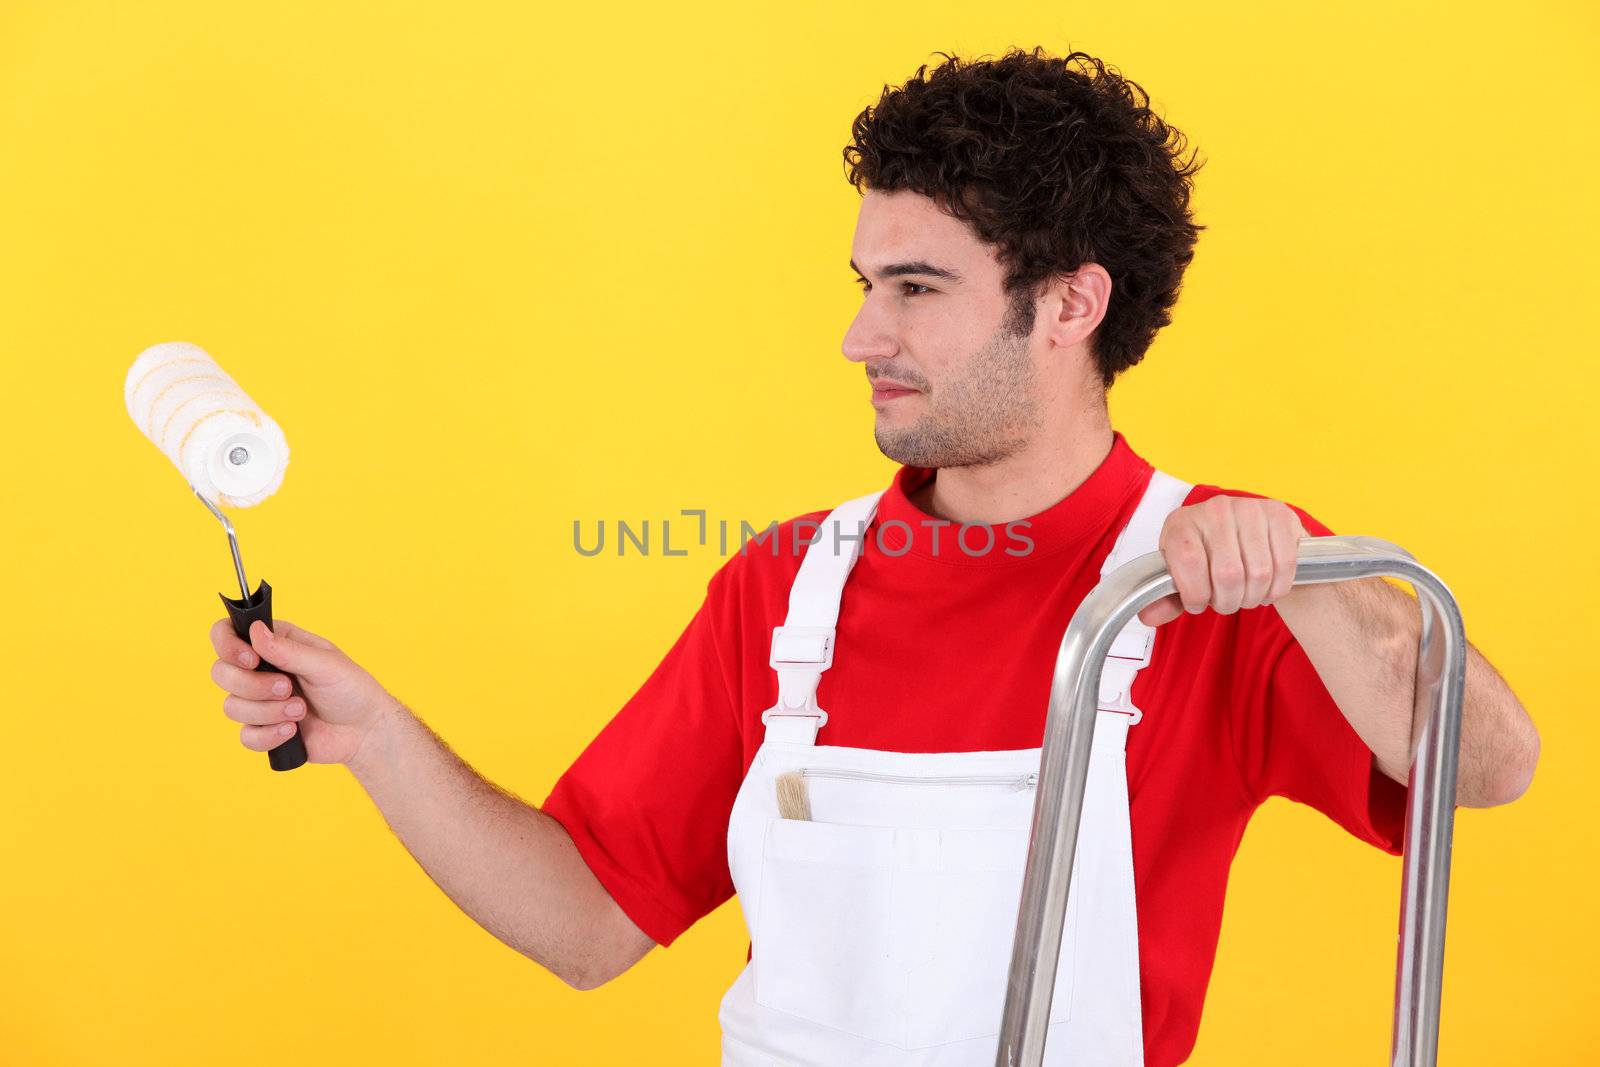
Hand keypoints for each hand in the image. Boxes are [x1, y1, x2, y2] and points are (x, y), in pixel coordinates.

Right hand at [208, 617, 401, 764]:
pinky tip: (294, 730)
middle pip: (221, 673)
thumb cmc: (351, 689)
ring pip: (232, 706)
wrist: (364, 730)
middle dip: (253, 685)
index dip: (228, 646)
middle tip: (288, 688)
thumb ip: (288, 651)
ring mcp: (260, 701)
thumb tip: (255, 630)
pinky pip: (246, 736)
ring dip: (268, 711)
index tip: (251, 660)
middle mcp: (261, 670)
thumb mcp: (325, 664)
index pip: (227, 634)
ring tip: (301, 710)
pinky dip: (270, 734)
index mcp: (275, 644)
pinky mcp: (264, 729)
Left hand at [1137, 495, 1307, 626]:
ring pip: (1258, 573)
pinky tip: (1267, 588)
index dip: (1195, 593)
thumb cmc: (1208, 557)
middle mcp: (1214, 509)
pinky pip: (1284, 565)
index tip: (1198, 603)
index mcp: (1182, 523)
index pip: (1189, 562)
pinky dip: (1277, 589)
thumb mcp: (1182, 575)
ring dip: (1253, 597)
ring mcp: (1249, 508)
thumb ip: (1165, 599)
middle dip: (1228, 602)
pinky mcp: (1279, 514)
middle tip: (1226, 603)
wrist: (1248, 532)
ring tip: (1245, 595)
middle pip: (1228, 574)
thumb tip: (1148, 616)